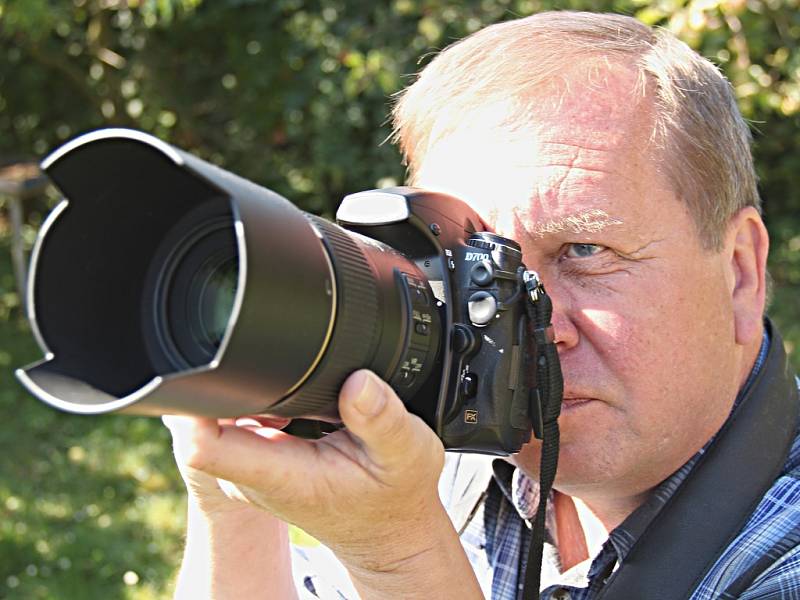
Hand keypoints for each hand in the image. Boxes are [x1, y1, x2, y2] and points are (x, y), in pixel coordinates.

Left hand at [163, 370, 445, 563]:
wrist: (389, 532)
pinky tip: (285, 394)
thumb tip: (358, 381)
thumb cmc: (397, 496)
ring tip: (281, 376)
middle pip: (197, 422)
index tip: (212, 365)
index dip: (196, 402)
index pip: (205, 443)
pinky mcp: (257, 462)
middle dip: (216, 380)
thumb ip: (383, 417)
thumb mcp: (408, 452)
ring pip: (212, 419)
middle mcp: (252, 476)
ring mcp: (250, 471)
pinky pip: (231, 423)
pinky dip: (248, 400)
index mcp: (279, 474)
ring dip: (233, 389)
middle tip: (261, 357)